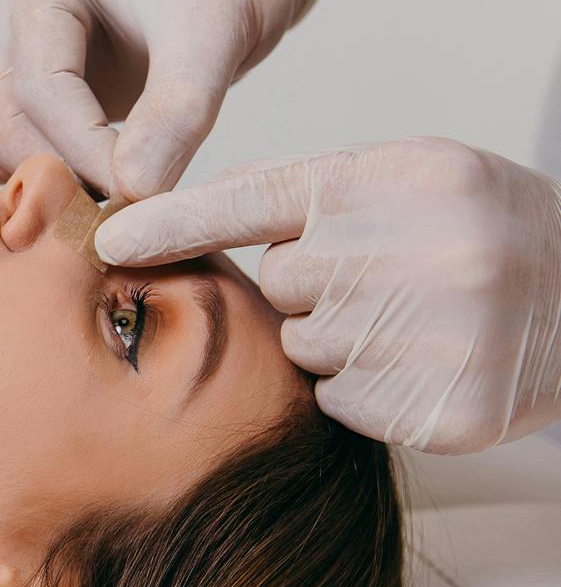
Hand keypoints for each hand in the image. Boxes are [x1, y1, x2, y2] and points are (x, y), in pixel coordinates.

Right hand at [0, 0, 336, 199]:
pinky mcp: (8, 72)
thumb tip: (134, 190)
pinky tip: (84, 175)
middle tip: (120, 204)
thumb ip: (178, 114)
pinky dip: (25, 168)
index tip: (137, 193)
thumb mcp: (220, 36)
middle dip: (55, 169)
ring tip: (104, 191)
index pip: (38, 84)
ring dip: (31, 174)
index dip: (83, 152)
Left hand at [93, 137, 560, 453]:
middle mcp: (419, 253)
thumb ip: (308, 191)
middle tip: (380, 275)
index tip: (106, 241)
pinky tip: (422, 361)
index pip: (256, 201)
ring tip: (411, 317)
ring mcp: (436, 336)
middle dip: (311, 285)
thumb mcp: (407, 177)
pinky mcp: (444, 410)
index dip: (173, 223)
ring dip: (339, 338)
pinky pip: (342, 402)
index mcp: (400, 181)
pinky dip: (367, 387)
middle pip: (279, 285)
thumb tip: (184, 208)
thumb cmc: (480, 229)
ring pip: (306, 348)